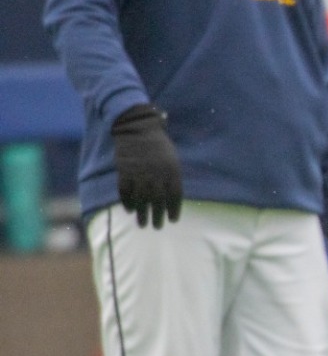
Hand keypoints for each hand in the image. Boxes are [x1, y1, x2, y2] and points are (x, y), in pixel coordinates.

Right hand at [110, 104, 182, 228]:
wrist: (137, 128)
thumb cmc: (158, 145)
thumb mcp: (172, 159)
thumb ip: (172, 176)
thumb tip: (171, 197)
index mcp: (171, 170)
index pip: (175, 195)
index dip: (174, 209)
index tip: (173, 220)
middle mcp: (156, 173)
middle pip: (158, 200)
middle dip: (158, 216)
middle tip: (157, 227)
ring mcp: (139, 172)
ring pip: (141, 198)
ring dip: (142, 213)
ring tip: (143, 225)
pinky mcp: (124, 171)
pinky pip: (125, 191)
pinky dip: (127, 202)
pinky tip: (130, 210)